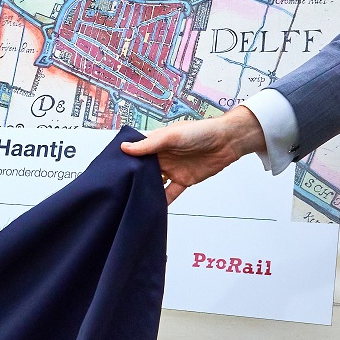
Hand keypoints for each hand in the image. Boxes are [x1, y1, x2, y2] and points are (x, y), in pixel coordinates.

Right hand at [119, 104, 266, 203]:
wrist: (228, 141)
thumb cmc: (201, 131)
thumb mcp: (172, 136)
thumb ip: (150, 145)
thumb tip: (125, 148)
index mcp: (157, 143)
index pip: (137, 152)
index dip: (125, 160)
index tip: (111, 169)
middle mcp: (163, 156)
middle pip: (144, 170)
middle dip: (134, 178)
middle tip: (119, 188)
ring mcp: (173, 169)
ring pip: (156, 183)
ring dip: (147, 190)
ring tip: (133, 199)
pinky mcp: (184, 180)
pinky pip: (171, 192)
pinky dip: (164, 200)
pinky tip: (155, 208)